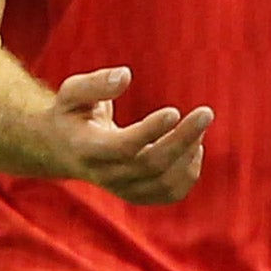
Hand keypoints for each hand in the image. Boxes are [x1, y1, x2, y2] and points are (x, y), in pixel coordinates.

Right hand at [41, 67, 212, 204]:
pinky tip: (193, 146)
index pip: (123, 147)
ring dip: (189, 154)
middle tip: (206, 112)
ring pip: (165, 183)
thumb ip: (96, 84)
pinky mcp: (139, 195)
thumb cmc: (73, 114)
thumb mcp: (72, 93)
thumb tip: (126, 75)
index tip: (174, 111)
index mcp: (88, 149)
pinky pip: (171, 193)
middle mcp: (106, 175)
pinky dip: (189, 171)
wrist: (64, 150)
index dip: (150, 131)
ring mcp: (123, 189)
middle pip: (151, 165)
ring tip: (198, 125)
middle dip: (182, 138)